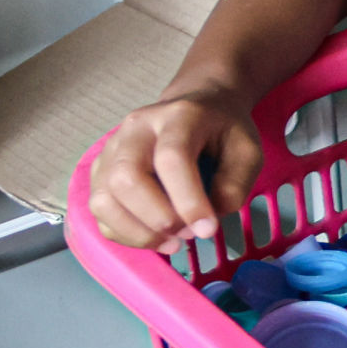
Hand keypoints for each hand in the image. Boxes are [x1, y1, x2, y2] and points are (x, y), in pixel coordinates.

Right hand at [86, 83, 261, 249]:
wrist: (197, 106)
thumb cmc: (222, 130)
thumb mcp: (247, 150)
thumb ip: (235, 184)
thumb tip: (207, 219)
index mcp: (178, 116)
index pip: (171, 158)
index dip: (188, 200)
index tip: (207, 230)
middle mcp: (136, 129)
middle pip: (126, 177)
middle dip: (157, 217)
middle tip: (188, 233)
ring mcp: (112, 148)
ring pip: (104, 198)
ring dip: (137, 231)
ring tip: (172, 241)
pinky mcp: (100, 169)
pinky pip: (100, 210)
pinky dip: (124, 233)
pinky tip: (155, 237)